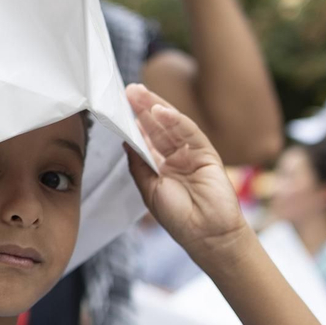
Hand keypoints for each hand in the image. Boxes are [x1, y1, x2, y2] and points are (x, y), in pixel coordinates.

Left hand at [123, 82, 246, 251]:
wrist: (206, 234)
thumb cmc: (178, 217)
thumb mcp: (149, 189)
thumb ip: (139, 163)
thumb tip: (125, 140)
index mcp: (161, 165)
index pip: (146, 137)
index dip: (133, 121)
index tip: (119, 105)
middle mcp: (176, 156)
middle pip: (157, 127)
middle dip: (142, 108)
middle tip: (128, 90)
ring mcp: (191, 153)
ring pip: (172, 125)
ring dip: (155, 108)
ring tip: (139, 93)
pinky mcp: (206, 153)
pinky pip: (189, 132)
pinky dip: (175, 120)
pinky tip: (160, 110)